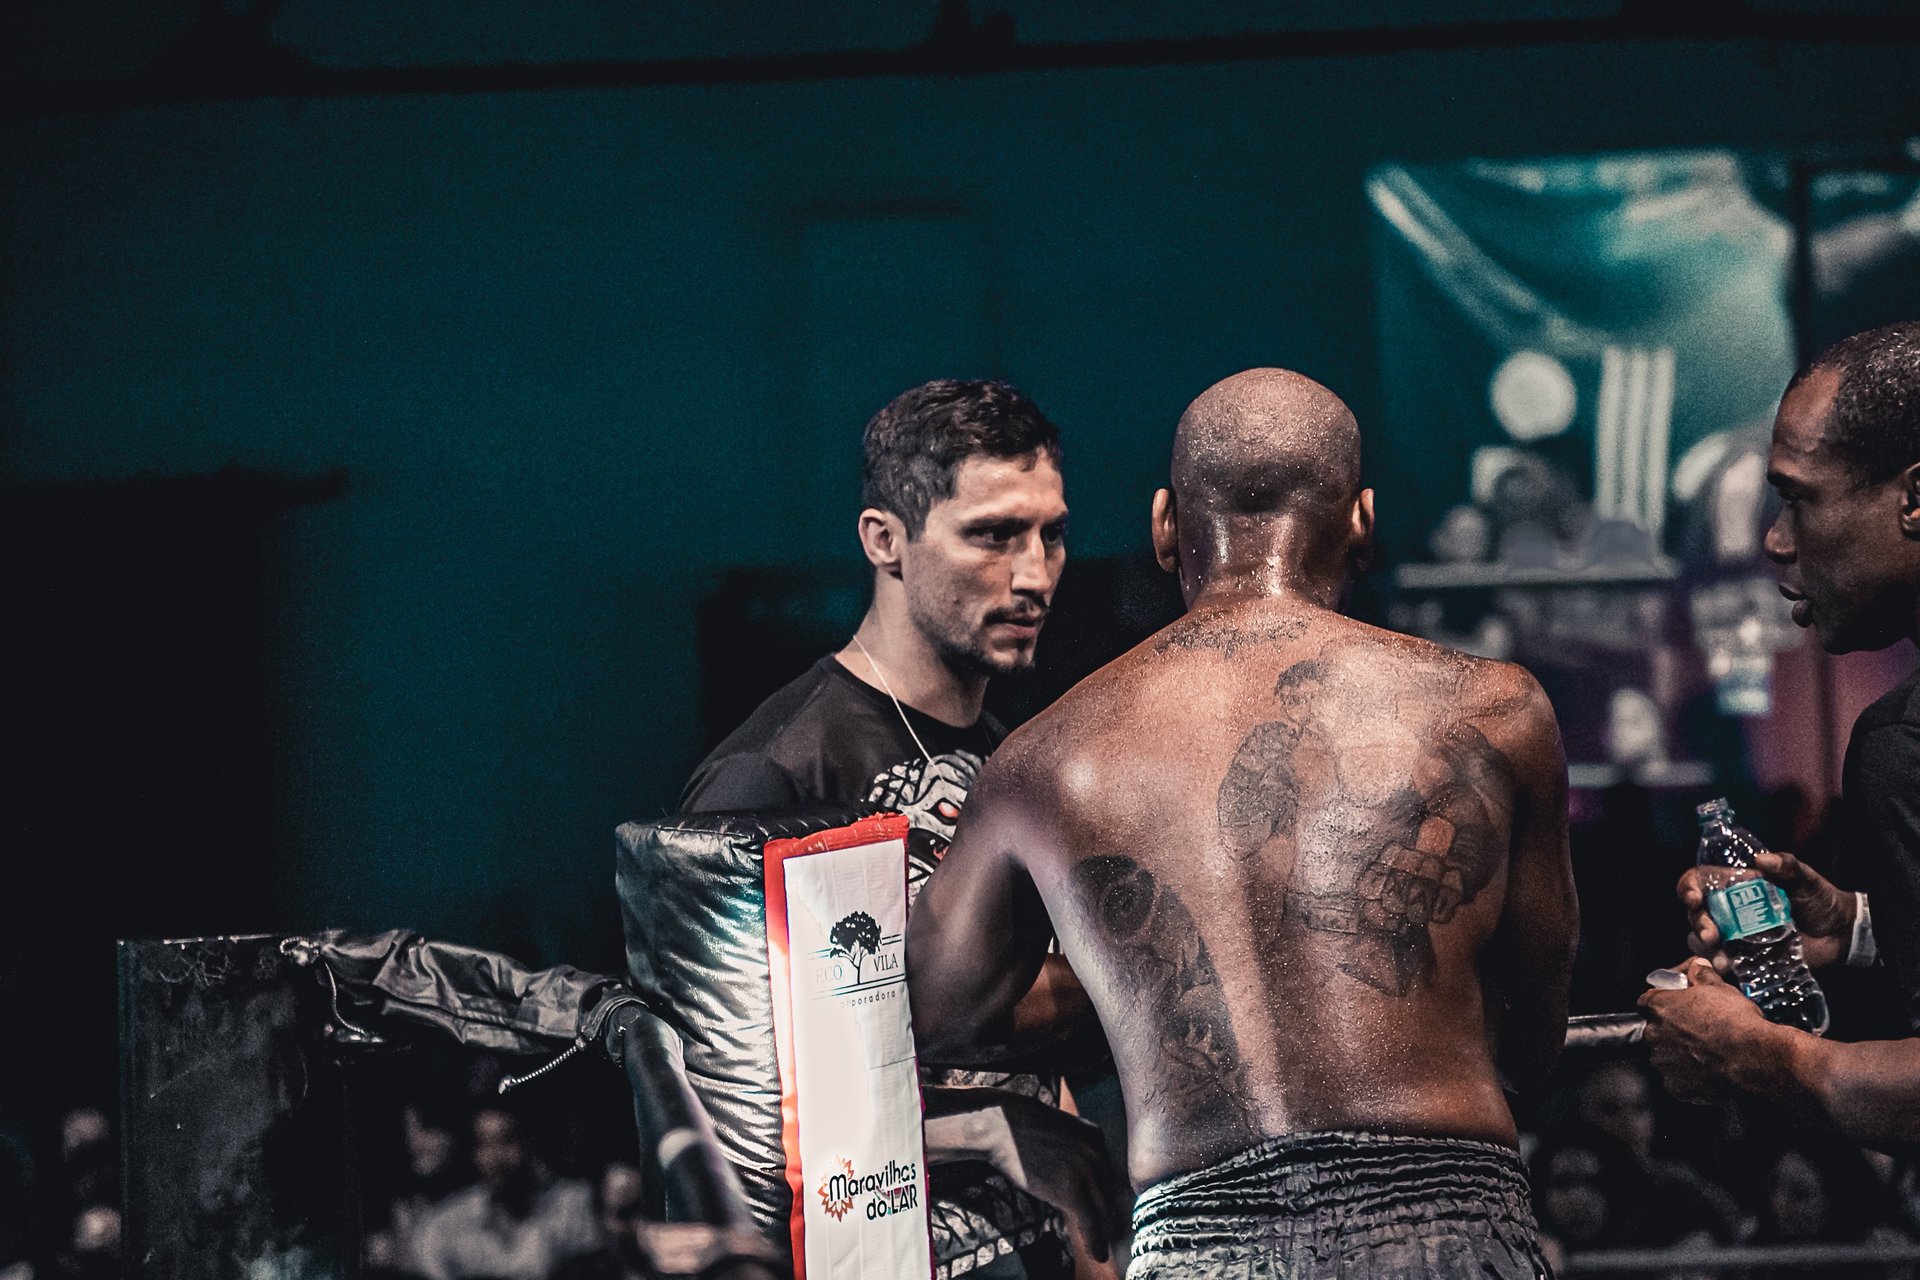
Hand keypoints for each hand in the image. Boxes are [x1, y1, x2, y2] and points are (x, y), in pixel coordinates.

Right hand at [924, 1088, 1122, 1262]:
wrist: (1002, 1126)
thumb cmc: (1023, 1129)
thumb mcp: (1060, 1131)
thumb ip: (1076, 1150)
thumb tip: (1079, 1179)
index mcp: (1095, 1136)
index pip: (1108, 1173)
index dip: (1107, 1196)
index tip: (1108, 1213)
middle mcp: (1097, 1153)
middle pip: (1109, 1193)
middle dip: (1109, 1216)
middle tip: (1109, 1233)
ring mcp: (1086, 1172)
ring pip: (1103, 1211)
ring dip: (1104, 1234)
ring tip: (1102, 1250)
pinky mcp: (1072, 1191)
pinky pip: (1090, 1222)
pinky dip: (1096, 1242)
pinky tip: (1097, 1254)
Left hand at [1637, 958, 1776, 1102]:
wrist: (1756, 1059)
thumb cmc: (1737, 1021)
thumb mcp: (1720, 988)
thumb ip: (1701, 975)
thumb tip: (1696, 966)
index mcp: (1658, 1007)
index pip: (1647, 1001)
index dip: (1663, 1002)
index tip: (1677, 1004)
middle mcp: (1654, 1035)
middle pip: (1656, 1030)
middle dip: (1672, 1030)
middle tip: (1698, 1030)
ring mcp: (1663, 1063)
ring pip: (1666, 1057)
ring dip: (1680, 1055)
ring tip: (1707, 1052)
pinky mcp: (1676, 1087)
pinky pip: (1678, 1081)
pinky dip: (1690, 1078)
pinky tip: (1709, 1072)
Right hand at [1676, 851, 1855, 974]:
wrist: (1840, 933)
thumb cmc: (1819, 899)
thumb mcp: (1804, 878)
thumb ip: (1786, 866)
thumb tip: (1762, 859)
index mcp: (1735, 887)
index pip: (1699, 881)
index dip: (1688, 887)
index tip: (1694, 897)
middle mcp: (1729, 911)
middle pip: (1696, 913)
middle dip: (1697, 923)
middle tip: (1710, 934)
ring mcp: (1735, 936)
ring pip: (1701, 939)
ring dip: (1703, 946)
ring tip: (1719, 955)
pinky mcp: (1746, 958)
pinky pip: (1723, 962)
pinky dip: (1720, 965)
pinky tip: (1727, 967)